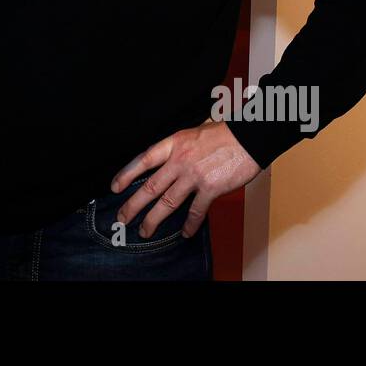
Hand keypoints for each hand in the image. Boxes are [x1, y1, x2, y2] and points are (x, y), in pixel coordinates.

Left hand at [111, 119, 260, 238]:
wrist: (249, 137)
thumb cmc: (226, 133)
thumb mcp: (195, 131)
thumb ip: (181, 146)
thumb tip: (171, 156)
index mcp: (174, 143)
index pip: (143, 160)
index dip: (127, 174)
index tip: (116, 187)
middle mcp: (180, 160)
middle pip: (150, 186)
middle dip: (133, 205)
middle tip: (122, 218)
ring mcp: (194, 175)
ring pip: (167, 202)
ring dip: (153, 219)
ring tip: (145, 231)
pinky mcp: (210, 188)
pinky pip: (195, 211)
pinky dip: (189, 225)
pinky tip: (185, 233)